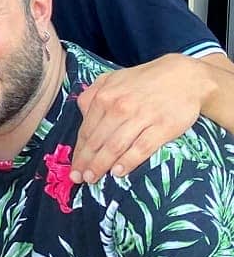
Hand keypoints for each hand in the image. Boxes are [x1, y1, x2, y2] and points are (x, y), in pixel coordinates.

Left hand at [72, 53, 208, 182]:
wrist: (184, 77)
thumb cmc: (144, 80)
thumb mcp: (112, 79)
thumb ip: (93, 94)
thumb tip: (81, 113)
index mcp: (105, 96)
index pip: (87, 130)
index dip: (79, 151)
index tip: (73, 167)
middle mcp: (120, 107)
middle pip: (98, 140)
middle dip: (86, 162)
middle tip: (79, 178)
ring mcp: (142, 117)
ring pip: (115, 146)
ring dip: (101, 164)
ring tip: (93, 179)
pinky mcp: (163, 127)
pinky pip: (141, 148)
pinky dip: (128, 161)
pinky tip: (118, 172)